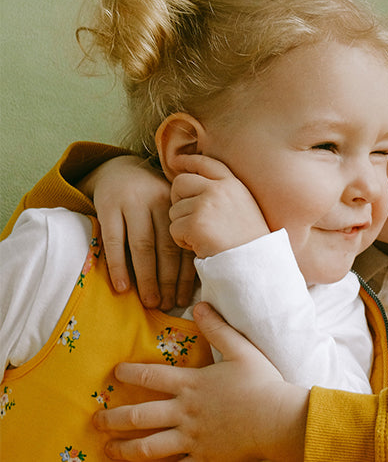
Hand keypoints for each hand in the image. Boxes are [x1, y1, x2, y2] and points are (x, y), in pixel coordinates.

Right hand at [81, 155, 195, 309]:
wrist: (118, 169)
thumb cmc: (151, 199)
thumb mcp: (170, 209)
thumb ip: (181, 233)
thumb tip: (192, 280)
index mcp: (179, 205)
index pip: (185, 244)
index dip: (186, 274)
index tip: (185, 298)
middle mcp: (159, 202)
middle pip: (167, 248)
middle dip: (168, 281)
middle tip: (168, 305)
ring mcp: (132, 203)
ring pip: (142, 246)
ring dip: (147, 278)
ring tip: (150, 301)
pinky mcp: (108, 206)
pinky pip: (113, 241)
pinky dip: (118, 266)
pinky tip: (121, 287)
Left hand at [93, 302, 308, 460]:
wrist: (277, 419)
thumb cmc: (262, 383)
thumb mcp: (242, 349)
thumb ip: (218, 328)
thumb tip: (200, 305)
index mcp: (192, 384)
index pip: (151, 377)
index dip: (130, 374)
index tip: (115, 373)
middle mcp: (185, 413)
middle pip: (140, 416)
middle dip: (114, 419)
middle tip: (97, 420)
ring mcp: (192, 438)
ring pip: (149, 447)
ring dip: (124, 449)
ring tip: (109, 450)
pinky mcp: (203, 458)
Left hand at [168, 154, 268, 258]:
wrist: (255, 262)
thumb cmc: (249, 241)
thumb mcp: (244, 207)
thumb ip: (223, 193)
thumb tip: (193, 185)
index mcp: (234, 184)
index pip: (206, 163)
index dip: (188, 161)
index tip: (176, 162)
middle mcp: (219, 189)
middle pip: (180, 183)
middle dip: (177, 200)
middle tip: (187, 217)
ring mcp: (206, 205)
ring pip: (175, 210)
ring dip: (183, 226)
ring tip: (204, 237)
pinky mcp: (195, 223)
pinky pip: (174, 229)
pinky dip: (182, 241)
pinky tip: (200, 246)